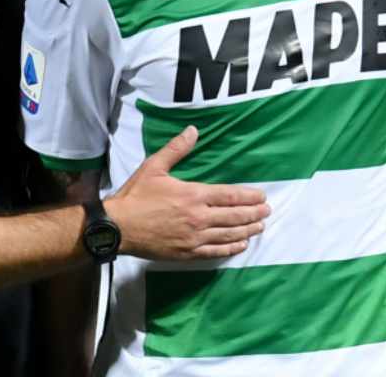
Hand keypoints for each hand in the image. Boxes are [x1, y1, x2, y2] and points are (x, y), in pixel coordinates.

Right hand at [105, 125, 270, 259]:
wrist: (118, 227)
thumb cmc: (136, 196)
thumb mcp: (154, 166)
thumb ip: (176, 149)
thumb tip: (193, 131)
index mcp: (193, 195)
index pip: (230, 196)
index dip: (249, 197)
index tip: (262, 196)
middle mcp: (199, 218)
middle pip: (234, 216)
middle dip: (254, 214)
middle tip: (267, 211)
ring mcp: (194, 238)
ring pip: (228, 235)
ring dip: (247, 230)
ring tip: (260, 227)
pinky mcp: (188, 253)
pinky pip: (215, 252)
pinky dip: (231, 249)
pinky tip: (241, 246)